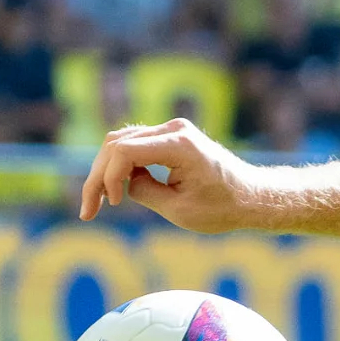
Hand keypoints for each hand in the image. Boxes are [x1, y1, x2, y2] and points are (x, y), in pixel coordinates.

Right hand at [78, 119, 257, 229]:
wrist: (252, 197)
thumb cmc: (222, 208)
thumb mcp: (179, 211)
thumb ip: (144, 192)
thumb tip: (123, 183)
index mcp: (179, 144)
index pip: (124, 150)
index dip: (109, 177)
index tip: (113, 204)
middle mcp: (174, 129)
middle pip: (116, 143)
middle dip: (98, 177)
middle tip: (88, 210)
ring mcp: (173, 130)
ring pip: (121, 142)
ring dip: (105, 171)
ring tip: (96, 203)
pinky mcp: (172, 138)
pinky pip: (135, 146)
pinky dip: (121, 167)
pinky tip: (114, 192)